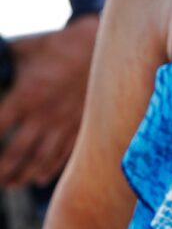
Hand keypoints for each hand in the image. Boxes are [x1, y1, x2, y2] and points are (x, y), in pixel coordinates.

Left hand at [0, 16, 98, 186]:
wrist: (104, 44)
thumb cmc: (62, 44)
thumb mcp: (27, 47)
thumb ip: (6, 58)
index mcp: (26, 96)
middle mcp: (43, 115)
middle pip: (15, 154)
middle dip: (0, 171)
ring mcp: (64, 123)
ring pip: (39, 160)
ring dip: (22, 176)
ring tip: (9, 184)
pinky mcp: (81, 123)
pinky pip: (64, 153)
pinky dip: (50, 169)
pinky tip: (39, 178)